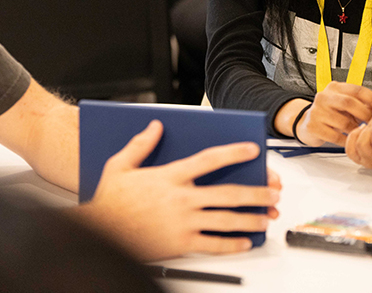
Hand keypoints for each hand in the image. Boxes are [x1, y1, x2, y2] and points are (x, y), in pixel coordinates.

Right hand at [80, 121, 281, 260]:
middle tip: (273, 192)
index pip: (209, 159)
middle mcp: (180, 199)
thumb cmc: (109, 202)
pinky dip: (232, 244)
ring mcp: (182, 224)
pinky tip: (245, 243)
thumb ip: (141, 145)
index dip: (234, 152)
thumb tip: (156, 126)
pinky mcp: (180, 244)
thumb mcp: (119, 165)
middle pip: (227, 193)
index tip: (252, 149)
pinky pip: (213, 245)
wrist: (98, 234)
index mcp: (169, 176)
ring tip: (266, 218)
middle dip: (255, 192)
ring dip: (250, 219)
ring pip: (226, 220)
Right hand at [295, 82, 371, 146]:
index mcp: (335, 88)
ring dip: (356, 130)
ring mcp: (317, 111)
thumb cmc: (331, 114)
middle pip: (349, 103)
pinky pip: (335, 136)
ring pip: (343, 122)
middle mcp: (324, 97)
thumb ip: (362, 105)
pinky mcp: (313, 126)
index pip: (357, 90)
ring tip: (363, 134)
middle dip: (366, 114)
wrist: (307, 123)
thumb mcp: (345, 105)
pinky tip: (351, 140)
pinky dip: (346, 140)